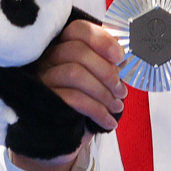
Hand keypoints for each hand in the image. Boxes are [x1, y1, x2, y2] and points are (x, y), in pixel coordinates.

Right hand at [8, 21, 126, 170]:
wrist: (60, 140)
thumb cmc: (82, 106)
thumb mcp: (97, 83)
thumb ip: (108, 65)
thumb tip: (130, 55)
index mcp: (60, 48)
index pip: (78, 30)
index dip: (102, 40)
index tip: (121, 57)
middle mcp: (45, 60)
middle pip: (78, 51)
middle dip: (107, 72)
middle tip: (122, 92)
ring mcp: (40, 80)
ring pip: (74, 73)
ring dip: (104, 92)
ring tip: (117, 107)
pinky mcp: (41, 101)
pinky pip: (72, 99)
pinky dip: (97, 111)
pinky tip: (109, 122)